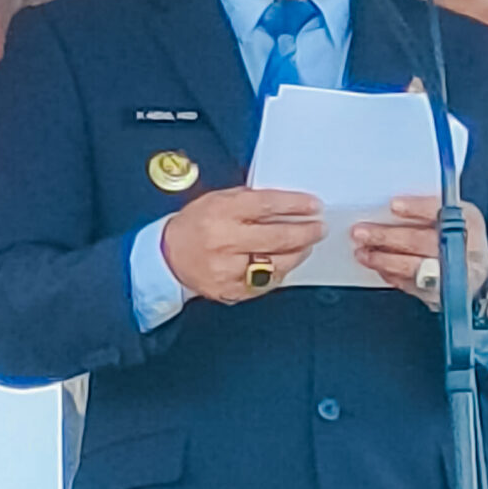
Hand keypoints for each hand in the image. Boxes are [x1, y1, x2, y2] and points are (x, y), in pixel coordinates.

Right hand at [161, 188, 324, 304]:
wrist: (168, 256)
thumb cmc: (194, 225)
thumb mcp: (218, 199)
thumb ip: (249, 199)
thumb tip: (286, 201)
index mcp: (221, 212)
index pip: (267, 205)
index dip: (295, 205)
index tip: (313, 205)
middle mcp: (224, 240)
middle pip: (277, 237)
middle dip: (305, 232)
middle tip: (318, 228)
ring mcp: (227, 268)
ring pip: (276, 263)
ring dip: (298, 253)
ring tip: (306, 244)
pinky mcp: (230, 289)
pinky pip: (265, 282)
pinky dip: (279, 272)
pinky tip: (284, 262)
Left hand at [351, 195, 487, 306]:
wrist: (482, 273)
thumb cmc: (462, 237)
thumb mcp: (457, 215)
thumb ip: (431, 208)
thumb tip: (392, 205)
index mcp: (468, 221)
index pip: (441, 212)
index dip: (416, 208)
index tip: (393, 206)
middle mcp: (464, 249)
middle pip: (421, 241)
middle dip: (388, 237)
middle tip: (361, 232)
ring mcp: (453, 275)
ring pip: (414, 267)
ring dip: (383, 260)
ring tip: (362, 253)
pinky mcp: (441, 294)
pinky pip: (411, 285)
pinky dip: (391, 275)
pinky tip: (377, 267)